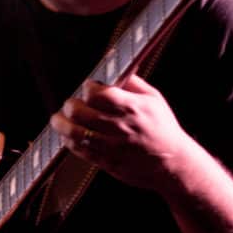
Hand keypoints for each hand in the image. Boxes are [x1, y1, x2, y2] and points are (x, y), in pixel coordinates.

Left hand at [50, 74, 193, 192]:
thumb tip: (114, 69)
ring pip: (74, 133)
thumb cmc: (163, 128)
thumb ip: (132, 82)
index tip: (88, 87)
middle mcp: (119, 127)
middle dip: (70, 105)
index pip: (98, 94)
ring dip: (61, 124)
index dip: (88, 88)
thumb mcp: (154, 99)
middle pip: (80, 113)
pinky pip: (78, 150)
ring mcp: (111, 146)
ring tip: (59, 119)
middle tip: (70, 104)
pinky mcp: (105, 161)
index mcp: (132, 107)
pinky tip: (69, 135)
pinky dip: (68, 141)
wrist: (172, 163)